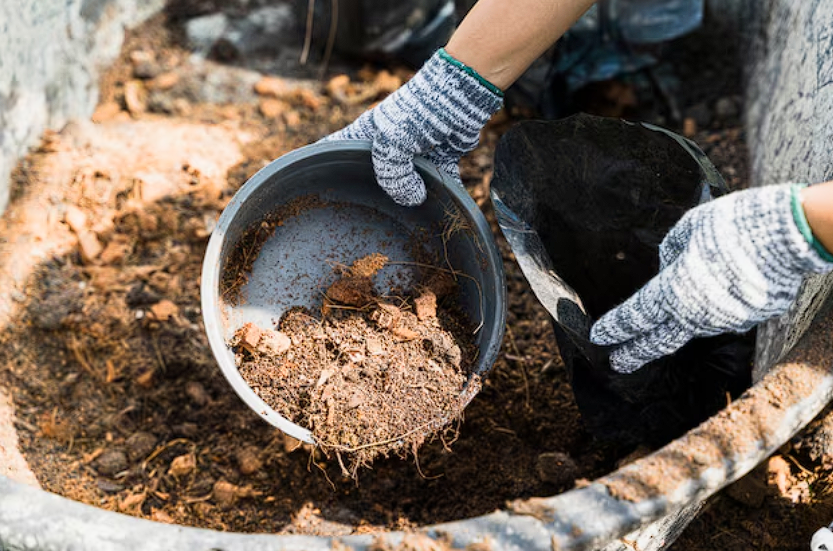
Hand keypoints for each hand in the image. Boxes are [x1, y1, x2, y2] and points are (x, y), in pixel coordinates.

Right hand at [322, 49, 502, 205]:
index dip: (319, 165)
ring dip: (410, 198)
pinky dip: (442, 193)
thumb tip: (412, 200)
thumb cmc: (417, 112)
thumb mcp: (393, 143)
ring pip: (406, 183)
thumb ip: (392, 176)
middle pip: (372, 175)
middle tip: (364, 220)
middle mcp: (387, 145)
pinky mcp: (439, 158)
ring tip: (406, 221)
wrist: (461, 95)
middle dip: (371, 195)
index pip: (333, 149)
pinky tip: (441, 210)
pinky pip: (438, 181)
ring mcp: (413, 153)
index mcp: (365, 135)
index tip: (311, 188)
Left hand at [590, 183, 832, 372]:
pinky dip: (715, 306)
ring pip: (694, 324)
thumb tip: (669, 268)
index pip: (635, 317)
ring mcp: (725, 321)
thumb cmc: (732, 225)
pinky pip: (723, 314)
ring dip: (682, 319)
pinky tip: (722, 288)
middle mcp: (696, 315)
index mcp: (672, 292)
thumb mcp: (688, 229)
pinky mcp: (750, 319)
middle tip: (617, 363)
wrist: (789, 235)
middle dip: (636, 353)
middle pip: (659, 341)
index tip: (598, 337)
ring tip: (682, 301)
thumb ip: (670, 252)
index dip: (614, 328)